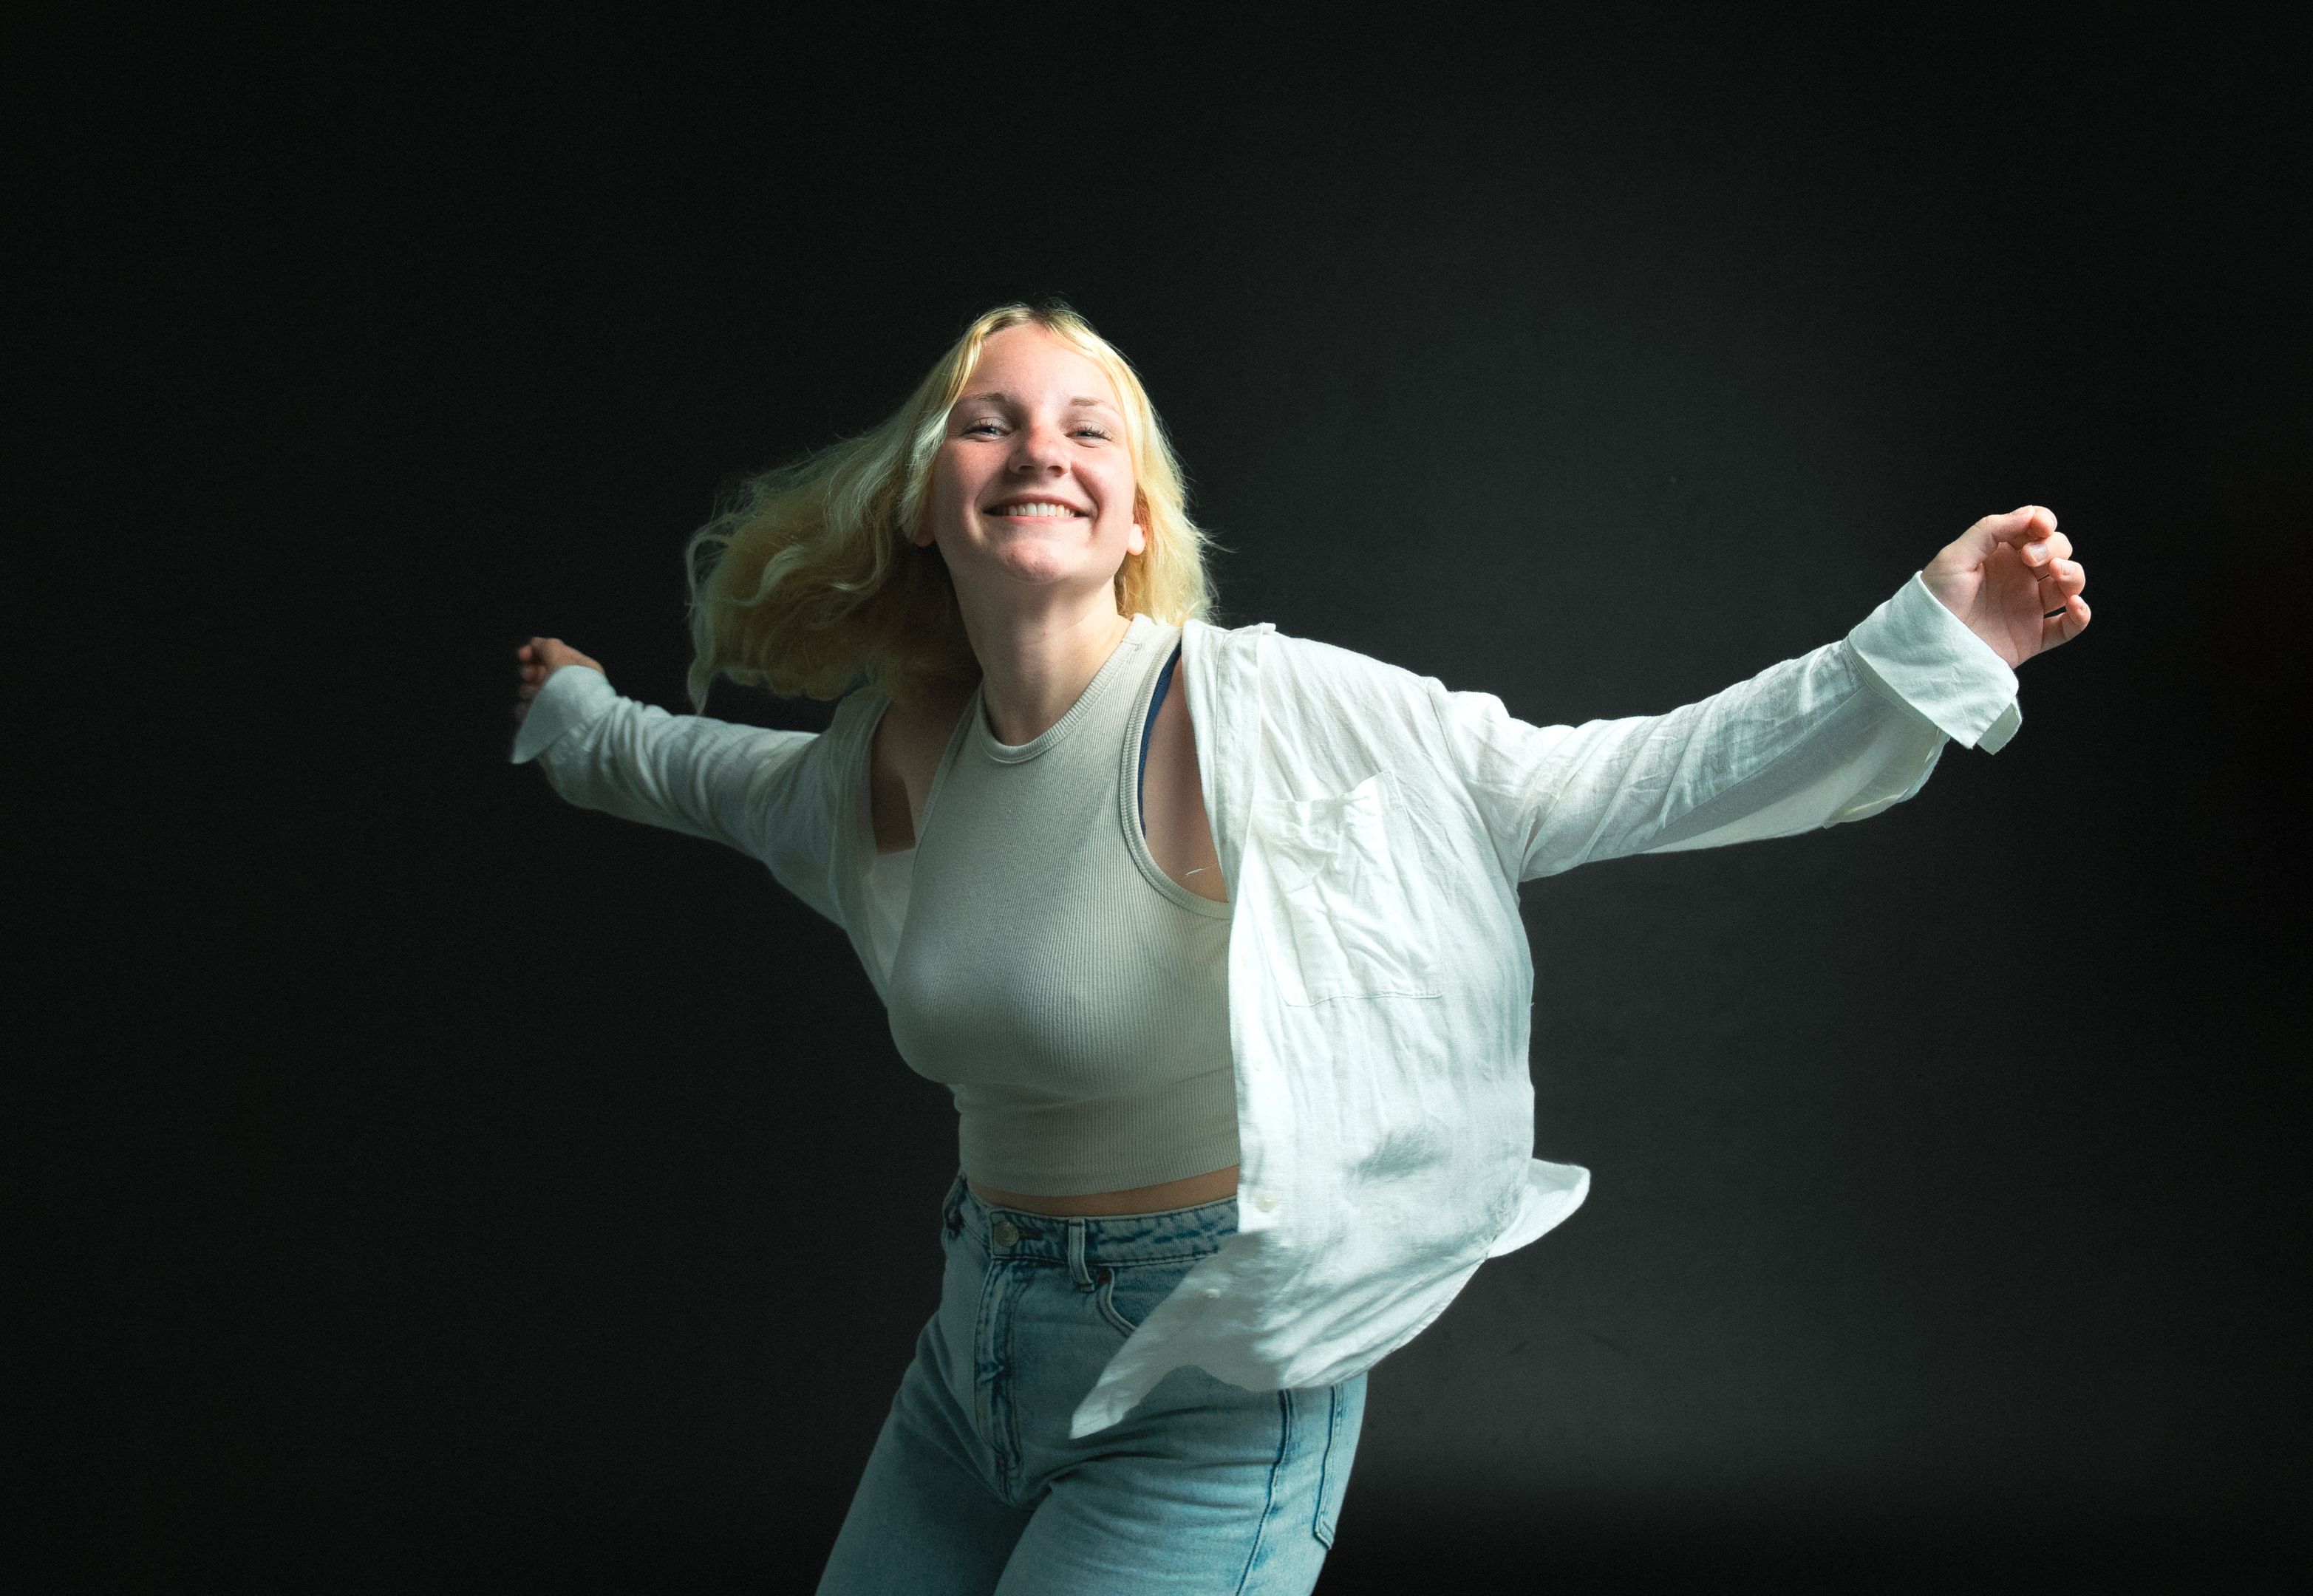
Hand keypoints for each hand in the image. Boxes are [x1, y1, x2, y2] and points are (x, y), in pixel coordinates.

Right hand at [513, 636, 603, 724]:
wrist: (579, 730)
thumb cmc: (574, 692)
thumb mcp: (562, 662)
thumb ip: (548, 647)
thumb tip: (537, 642)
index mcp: (579, 668)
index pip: (553, 653)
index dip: (535, 651)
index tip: (522, 655)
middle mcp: (568, 686)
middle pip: (538, 671)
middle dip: (531, 673)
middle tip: (532, 677)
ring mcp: (556, 705)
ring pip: (530, 691)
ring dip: (528, 692)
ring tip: (536, 698)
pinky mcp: (546, 721)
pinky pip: (527, 710)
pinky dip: (526, 710)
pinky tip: (531, 711)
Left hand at [1920, 505, 2089, 668]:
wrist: (1927, 646)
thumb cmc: (1934, 599)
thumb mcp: (1954, 557)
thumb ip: (1989, 530)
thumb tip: (2030, 514)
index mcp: (2001, 555)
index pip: (2036, 529)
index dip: (2044, 522)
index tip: (2039, 527)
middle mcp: (2018, 577)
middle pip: (2058, 551)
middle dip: (2053, 547)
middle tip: (2030, 559)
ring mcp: (2028, 606)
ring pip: (2070, 584)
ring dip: (2073, 574)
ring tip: (2056, 573)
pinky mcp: (2033, 636)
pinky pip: (2069, 626)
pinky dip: (2081, 615)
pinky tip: (2075, 605)